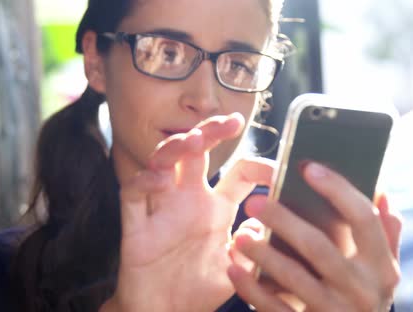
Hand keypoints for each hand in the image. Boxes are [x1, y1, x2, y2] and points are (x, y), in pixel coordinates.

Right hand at [104, 114, 275, 311]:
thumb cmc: (197, 290)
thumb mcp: (235, 269)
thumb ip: (252, 248)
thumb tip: (266, 222)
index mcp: (216, 208)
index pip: (239, 173)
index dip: (259, 164)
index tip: (278, 169)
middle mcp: (189, 200)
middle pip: (197, 153)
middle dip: (212, 132)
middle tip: (230, 121)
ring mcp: (161, 208)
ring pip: (163, 162)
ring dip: (177, 147)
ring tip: (194, 140)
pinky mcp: (136, 223)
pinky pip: (134, 193)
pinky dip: (144, 181)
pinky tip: (159, 179)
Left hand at [228, 162, 401, 311]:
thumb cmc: (363, 297)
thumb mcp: (384, 272)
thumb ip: (385, 235)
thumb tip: (382, 192)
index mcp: (381, 266)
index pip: (363, 218)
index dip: (337, 189)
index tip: (307, 166)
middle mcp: (362, 289)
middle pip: (319, 246)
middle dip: (284, 221)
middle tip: (254, 200)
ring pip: (294, 278)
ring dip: (263, 254)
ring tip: (238, 235)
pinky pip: (275, 308)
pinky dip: (252, 288)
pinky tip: (234, 269)